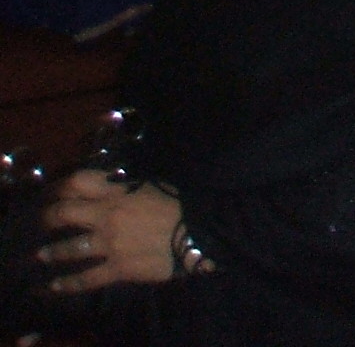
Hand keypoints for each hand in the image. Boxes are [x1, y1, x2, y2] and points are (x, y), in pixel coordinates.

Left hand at [37, 172, 182, 291]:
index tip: (52, 192)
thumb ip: (127, 186)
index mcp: (118, 191)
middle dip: (48, 218)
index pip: (77, 182)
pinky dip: (68, 284)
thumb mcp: (153, 184)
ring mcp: (109, 243)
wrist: (198, 232)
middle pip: (64, 213)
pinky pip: (86, 278)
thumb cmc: (181, 204)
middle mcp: (106, 215)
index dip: (59, 186)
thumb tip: (110, 185)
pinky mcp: (117, 268)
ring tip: (43, 254)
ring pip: (70, 248)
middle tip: (43, 221)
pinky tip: (56, 286)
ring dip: (52, 252)